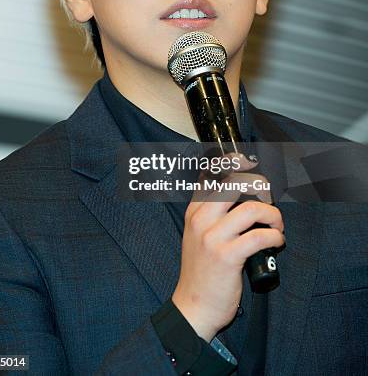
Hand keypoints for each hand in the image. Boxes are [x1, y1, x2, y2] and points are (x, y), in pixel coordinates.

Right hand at [172, 155, 284, 341]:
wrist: (193, 307)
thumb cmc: (201, 272)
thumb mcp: (197, 237)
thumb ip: (212, 215)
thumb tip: (243, 197)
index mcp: (194, 213)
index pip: (211, 177)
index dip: (233, 164)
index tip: (248, 163)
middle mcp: (201, 221)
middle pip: (234, 184)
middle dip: (259, 185)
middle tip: (269, 197)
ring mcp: (213, 239)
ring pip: (252, 209)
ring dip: (273, 215)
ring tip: (276, 226)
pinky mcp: (227, 257)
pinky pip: (259, 237)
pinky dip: (275, 237)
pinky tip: (277, 242)